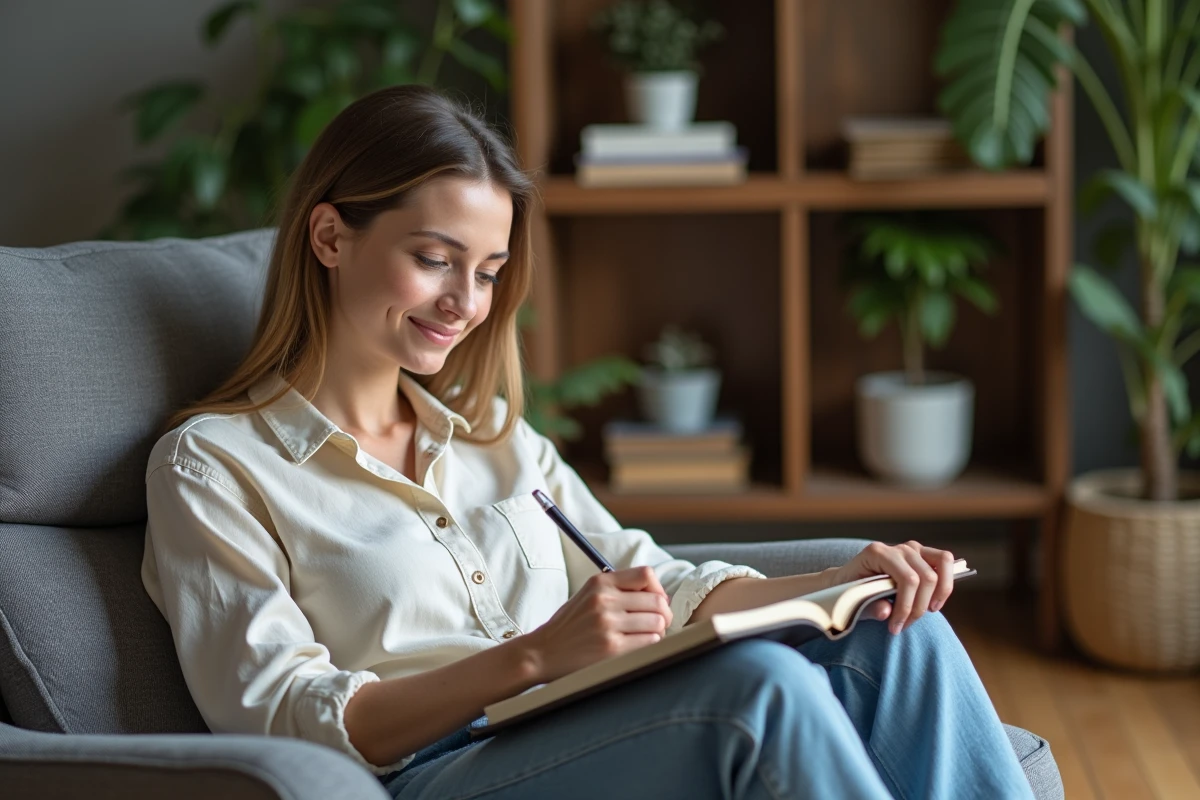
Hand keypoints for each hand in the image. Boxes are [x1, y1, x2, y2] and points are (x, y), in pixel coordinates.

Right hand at [521, 566, 672, 682]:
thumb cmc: (570, 625)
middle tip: (658, 623)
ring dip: (658, 631)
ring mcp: (608, 624)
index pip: (646, 574)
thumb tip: (659, 595)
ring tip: (645, 636)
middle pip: (657, 601)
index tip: (656, 601)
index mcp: (600, 582)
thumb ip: (619, 588)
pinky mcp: (611, 648)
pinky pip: (650, 642)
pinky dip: (650, 644)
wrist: (543, 652)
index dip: (658, 589)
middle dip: (663, 614)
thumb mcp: (589, 594)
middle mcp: (604, 600)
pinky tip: (638, 646)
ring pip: (657, 623)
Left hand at [828, 541, 955, 634]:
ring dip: (939, 593)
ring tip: (928, 611)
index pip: (908, 579)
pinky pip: (945, 561)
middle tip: (906, 625)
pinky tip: (934, 601)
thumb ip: (869, 607)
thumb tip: (887, 611)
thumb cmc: (852, 592)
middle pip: (927, 576)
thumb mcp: (854, 602)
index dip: (907, 606)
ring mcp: (912, 548)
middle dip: (919, 607)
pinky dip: (945, 582)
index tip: (896, 627)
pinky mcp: (922, 554)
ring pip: (942, 564)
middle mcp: (898, 548)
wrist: (849, 580)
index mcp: (877, 553)